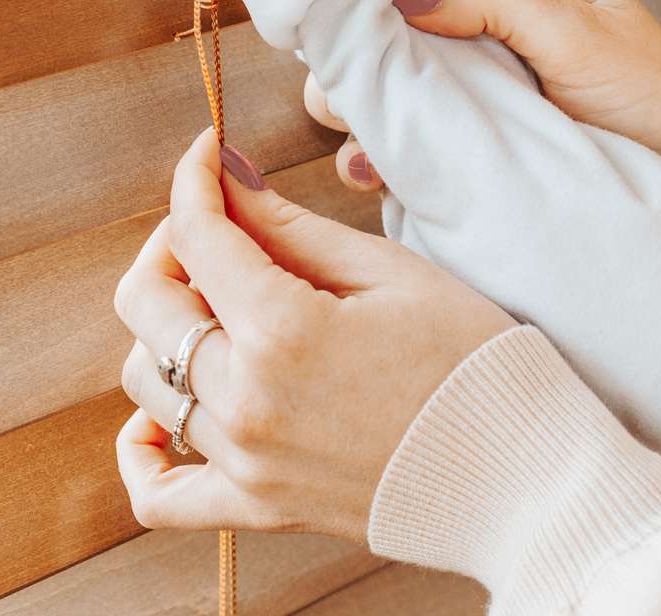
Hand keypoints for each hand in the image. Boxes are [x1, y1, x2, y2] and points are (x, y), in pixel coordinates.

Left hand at [114, 129, 514, 540]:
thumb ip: (289, 226)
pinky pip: (158, 495)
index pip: (197, 232)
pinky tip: (157, 416)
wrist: (521, 475)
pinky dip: (139, 451)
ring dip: (163, 328)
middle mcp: (246, 400)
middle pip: (147, 302)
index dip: (194, 177)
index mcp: (283, 329)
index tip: (207, 153)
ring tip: (216, 307)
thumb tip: (226, 179)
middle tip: (219, 225)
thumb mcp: (388, 272)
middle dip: (171, 242)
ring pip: (143, 378)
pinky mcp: (257, 508)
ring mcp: (246, 461)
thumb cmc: (472, 361)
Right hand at [307, 0, 660, 223]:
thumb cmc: (656, 102)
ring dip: (354, 91)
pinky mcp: (459, 134)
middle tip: (328, 52)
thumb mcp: (584, 38)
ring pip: (372, 67)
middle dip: (341, 24)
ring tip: (364, 121)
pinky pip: (393, 129)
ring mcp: (462, 76)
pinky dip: (370, 146)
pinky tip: (373, 164)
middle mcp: (473, 13)